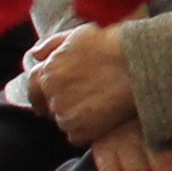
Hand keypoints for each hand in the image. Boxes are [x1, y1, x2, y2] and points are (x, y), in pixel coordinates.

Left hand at [24, 23, 137, 144]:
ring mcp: (66, 115)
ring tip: (99, 105)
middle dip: (63, 102)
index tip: (46, 100)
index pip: (33, 87)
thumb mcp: (79, 34)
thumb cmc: (112, 45)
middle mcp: (52, 96)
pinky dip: (87, 130)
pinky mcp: (81, 131)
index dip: (41, 93)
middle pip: (50, 105)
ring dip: (76, 116)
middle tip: (85, 97)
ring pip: (64, 121)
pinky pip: (77, 136)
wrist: (139, 65)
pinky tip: (103, 117)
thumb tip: (35, 55)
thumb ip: (52, 44)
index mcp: (47, 72)